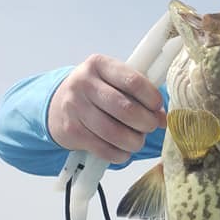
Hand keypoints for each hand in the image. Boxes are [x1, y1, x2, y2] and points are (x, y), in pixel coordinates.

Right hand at [47, 54, 166, 162]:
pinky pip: (104, 149)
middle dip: (146, 123)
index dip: (151, 97)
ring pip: (115, 133)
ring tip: (138, 141)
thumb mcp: (114, 82)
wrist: (57, 104)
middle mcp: (84, 83)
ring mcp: (75, 107)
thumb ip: (139, 95)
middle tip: (150, 127)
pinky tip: (123, 150)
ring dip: (134, 142)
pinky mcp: (71, 131)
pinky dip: (120, 154)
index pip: (133, 81)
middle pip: (126, 109)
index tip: (157, 106)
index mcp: (99, 65)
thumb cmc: (96, 92)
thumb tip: (162, 118)